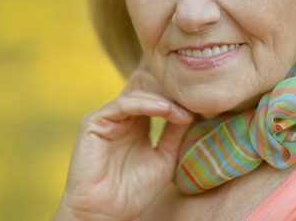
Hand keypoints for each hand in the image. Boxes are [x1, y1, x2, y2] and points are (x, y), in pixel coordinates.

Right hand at [53, 65, 193, 220]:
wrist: (106, 213)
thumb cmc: (133, 191)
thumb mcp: (164, 158)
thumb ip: (175, 133)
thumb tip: (191, 110)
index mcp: (136, 122)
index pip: (156, 96)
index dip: (177, 97)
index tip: (201, 104)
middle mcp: (121, 116)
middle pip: (146, 87)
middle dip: (170, 92)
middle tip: (193, 100)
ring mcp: (106, 117)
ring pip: (136, 91)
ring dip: (163, 99)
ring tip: (183, 110)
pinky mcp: (93, 122)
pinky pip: (122, 104)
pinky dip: (145, 103)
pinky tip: (165, 109)